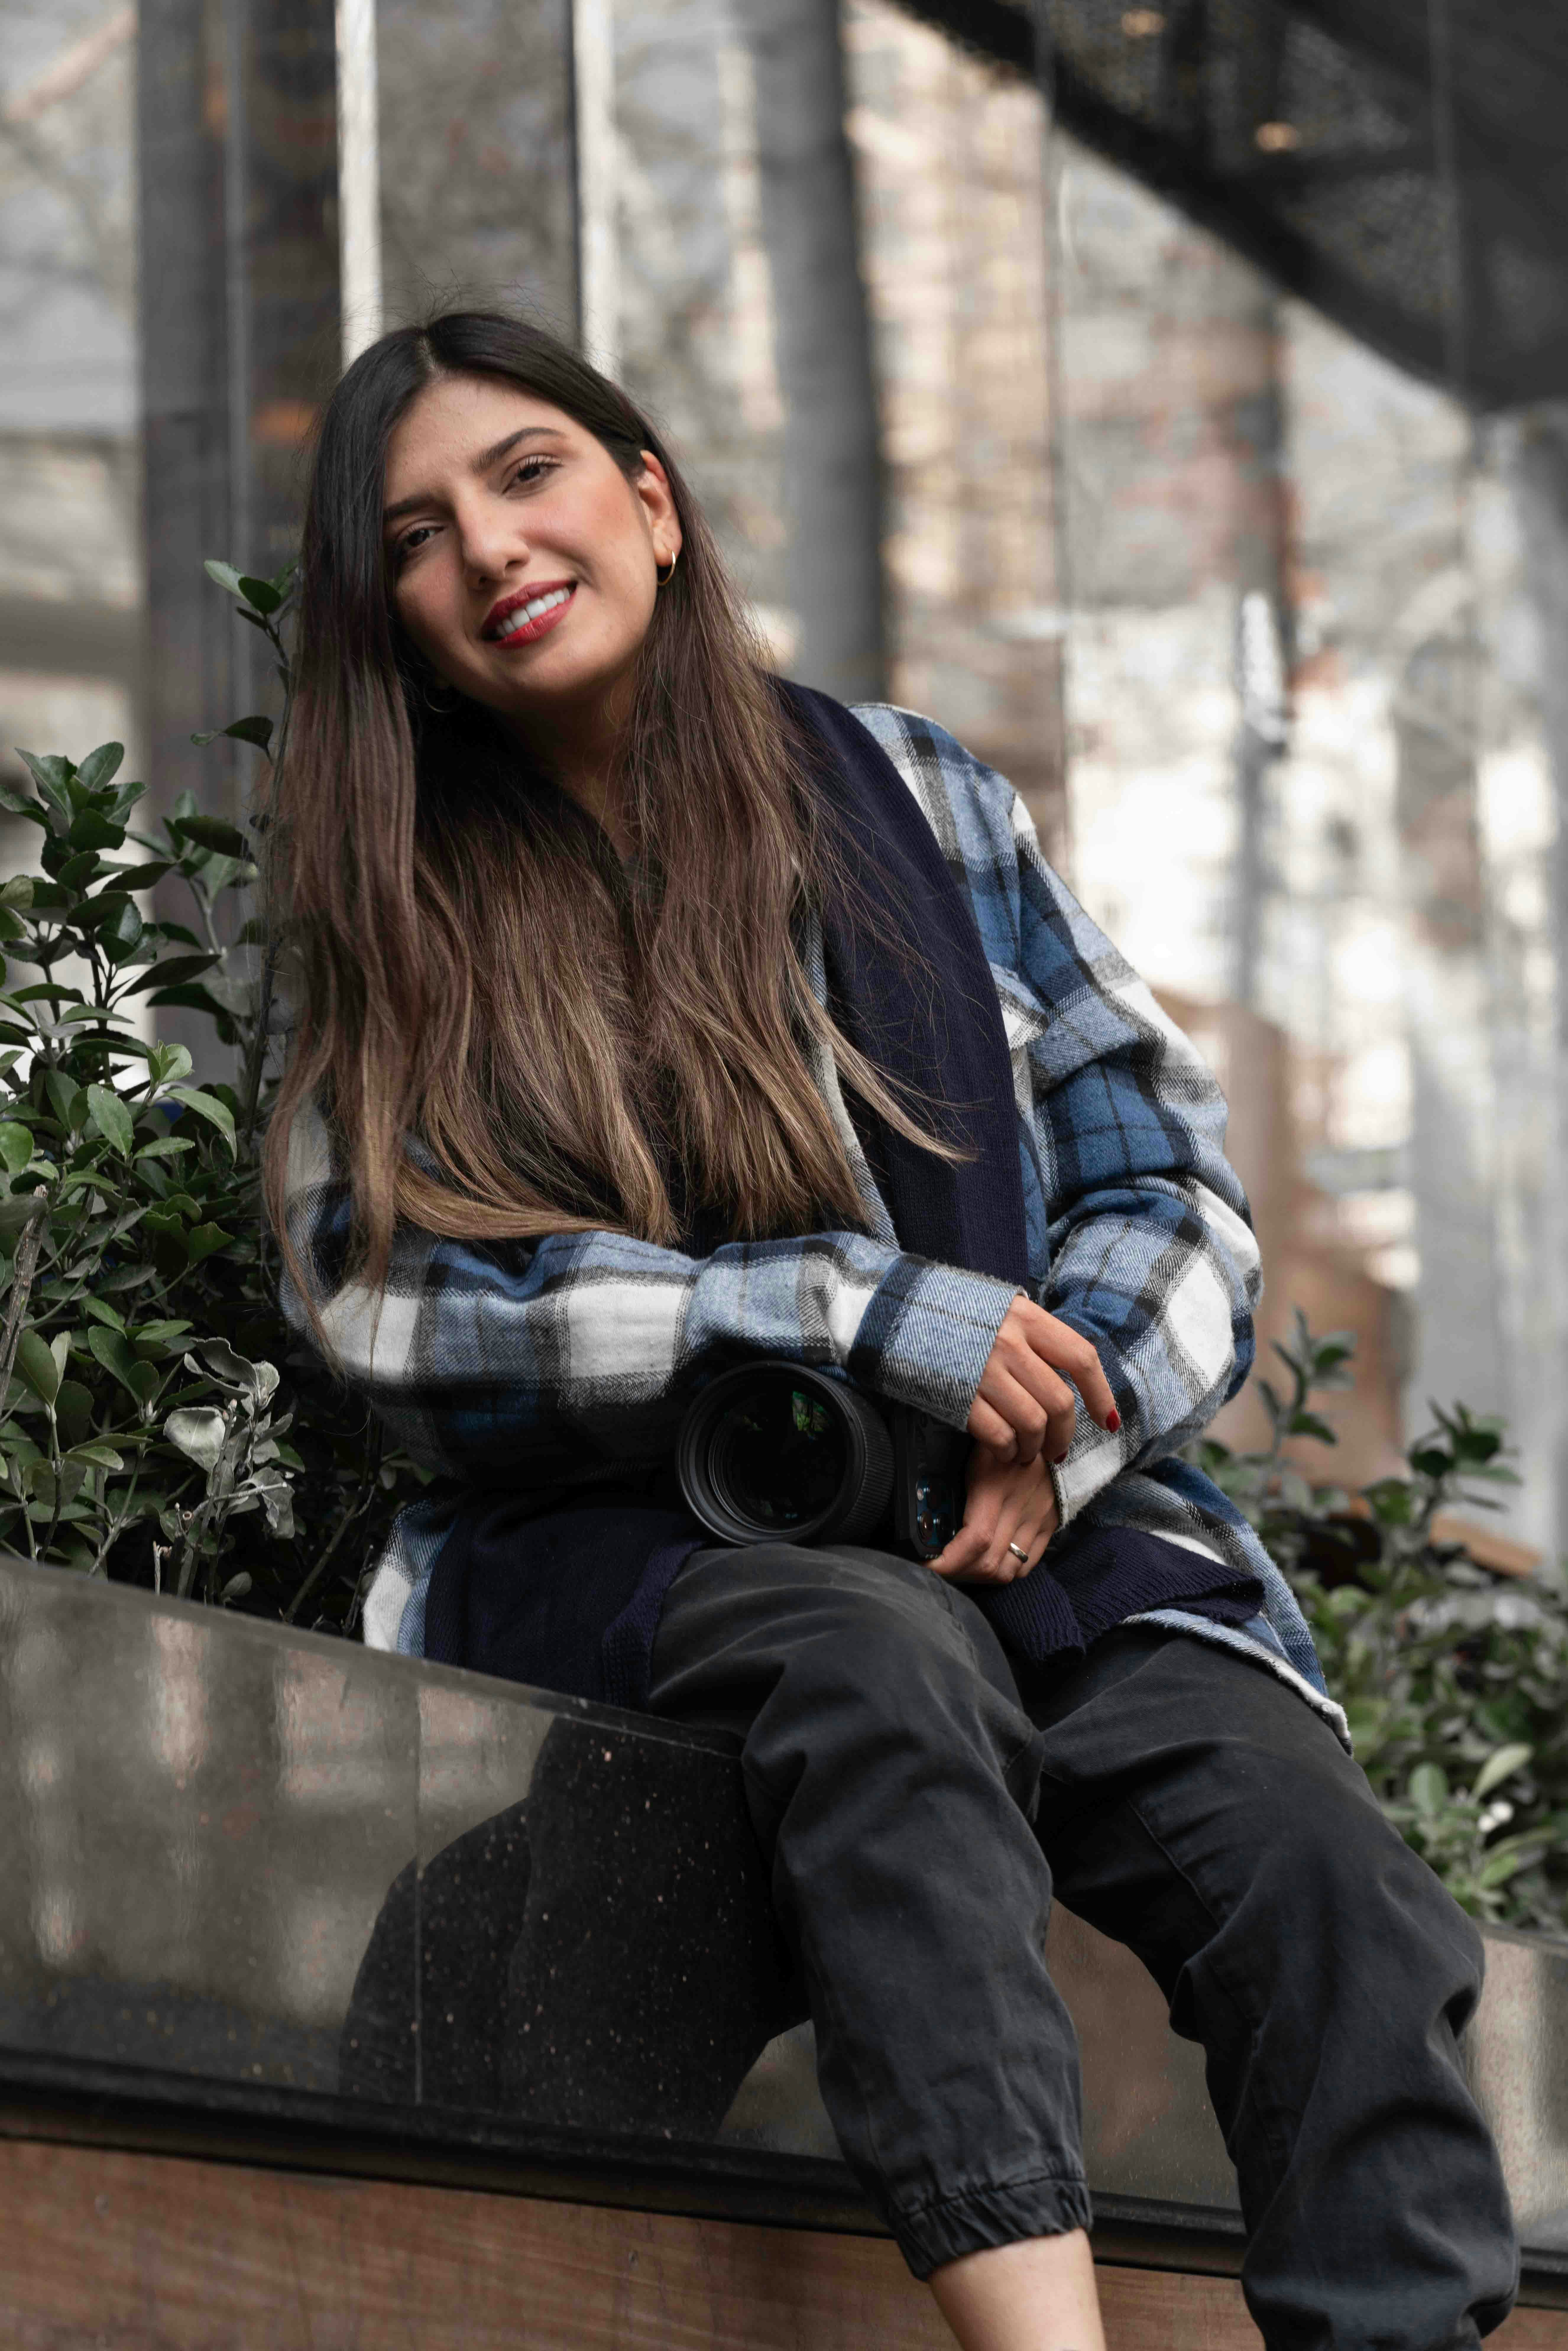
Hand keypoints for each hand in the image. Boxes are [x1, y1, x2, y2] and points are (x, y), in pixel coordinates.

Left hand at [929, 1442, 1059, 1583]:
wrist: (1049, 1427)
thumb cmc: (998, 1435)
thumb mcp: (969, 1450)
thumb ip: (950, 1480)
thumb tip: (923, 1514)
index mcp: (993, 1486)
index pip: (974, 1540)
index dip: (947, 1562)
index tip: (925, 1563)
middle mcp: (1019, 1507)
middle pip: (988, 1564)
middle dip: (957, 1573)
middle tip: (937, 1566)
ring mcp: (1038, 1518)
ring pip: (1007, 1571)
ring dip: (979, 1576)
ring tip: (960, 1567)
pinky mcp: (1049, 1524)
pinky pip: (1027, 1564)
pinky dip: (1004, 1571)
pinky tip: (987, 1562)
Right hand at [967, 1295, 1119, 1465]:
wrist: (897, 1314)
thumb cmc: (956, 1316)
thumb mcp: (1001, 1312)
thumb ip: (1035, 1338)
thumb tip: (1070, 1377)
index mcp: (1026, 1318)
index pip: (1081, 1358)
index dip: (1101, 1394)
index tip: (1107, 1420)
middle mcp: (1009, 1342)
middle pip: (1059, 1401)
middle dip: (1064, 1434)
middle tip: (1056, 1448)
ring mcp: (983, 1370)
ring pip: (1032, 1423)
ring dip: (1034, 1447)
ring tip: (1025, 1452)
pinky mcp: (958, 1395)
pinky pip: (998, 1435)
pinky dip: (1006, 1450)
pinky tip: (1002, 1450)